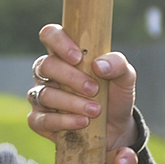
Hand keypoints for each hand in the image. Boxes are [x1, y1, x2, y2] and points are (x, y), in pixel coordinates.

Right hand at [26, 23, 138, 156]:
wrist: (116, 128)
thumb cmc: (114, 95)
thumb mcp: (125, 78)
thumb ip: (118, 64)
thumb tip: (98, 64)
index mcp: (65, 54)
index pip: (50, 35)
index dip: (59, 42)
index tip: (78, 57)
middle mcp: (48, 73)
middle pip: (46, 66)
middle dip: (71, 78)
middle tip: (94, 89)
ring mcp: (41, 96)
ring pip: (44, 94)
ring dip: (71, 102)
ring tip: (95, 110)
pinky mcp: (40, 121)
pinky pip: (41, 120)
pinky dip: (63, 121)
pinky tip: (82, 122)